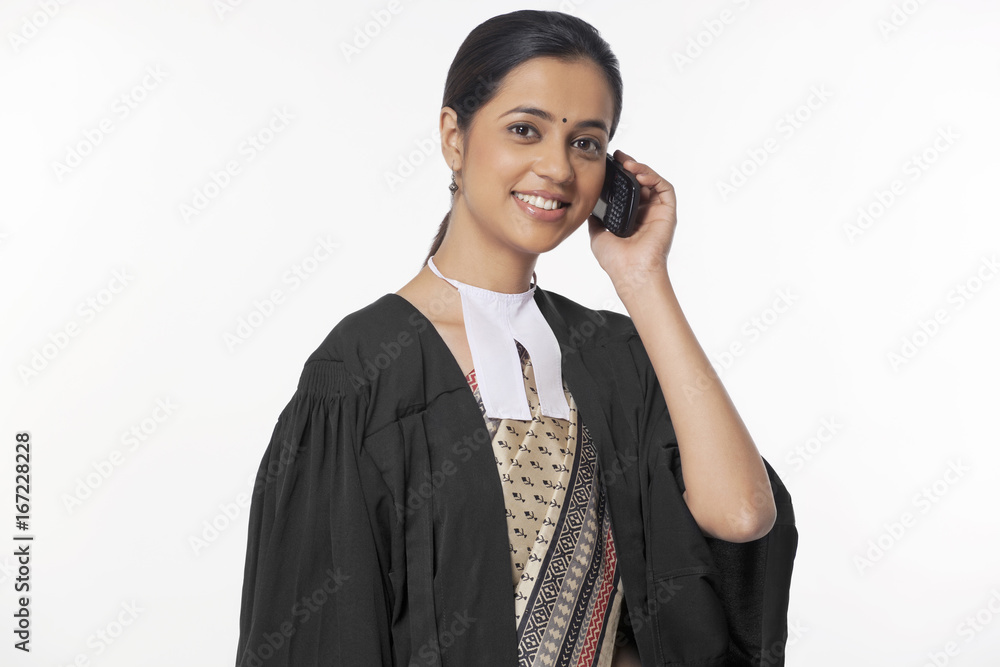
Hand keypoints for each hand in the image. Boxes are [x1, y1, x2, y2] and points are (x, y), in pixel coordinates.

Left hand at [587, 149, 676, 296]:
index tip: (610, 164)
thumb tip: (590, 202)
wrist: (629, 271)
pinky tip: (639, 174)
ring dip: (641, 169)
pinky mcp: (667, 212)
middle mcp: (645, 212)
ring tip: (627, 164)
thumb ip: (596, 216)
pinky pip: (664, 188)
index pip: (628, 189)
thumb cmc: (615, 260)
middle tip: (619, 157)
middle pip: (641, 182)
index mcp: (630, 217)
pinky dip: (653, 177)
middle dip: (630, 166)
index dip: (621, 175)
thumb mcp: (598, 232)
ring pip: (653, 182)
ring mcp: (657, 212)